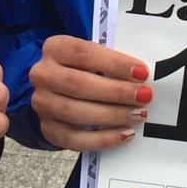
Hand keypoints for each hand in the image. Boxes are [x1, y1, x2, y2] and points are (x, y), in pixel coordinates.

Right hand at [29, 35, 149, 151]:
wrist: (61, 89)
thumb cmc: (86, 69)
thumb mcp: (95, 56)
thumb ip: (112, 62)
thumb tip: (141, 76)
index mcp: (55, 48)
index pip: (84, 53)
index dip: (114, 63)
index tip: (142, 72)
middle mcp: (42, 74)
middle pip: (78, 84)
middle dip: (116, 92)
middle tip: (144, 96)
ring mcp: (42, 103)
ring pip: (75, 113)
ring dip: (112, 115)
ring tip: (138, 114)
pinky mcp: (48, 129)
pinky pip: (74, 139)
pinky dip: (102, 139)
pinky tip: (124, 133)